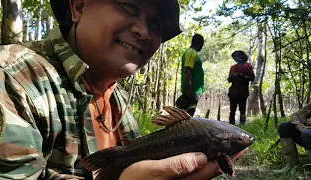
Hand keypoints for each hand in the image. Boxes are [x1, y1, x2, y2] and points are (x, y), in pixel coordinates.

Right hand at [119, 148, 248, 179]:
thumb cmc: (135, 178)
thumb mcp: (152, 171)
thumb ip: (176, 165)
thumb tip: (201, 158)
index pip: (214, 167)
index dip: (230, 156)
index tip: (243, 146)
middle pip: (213, 167)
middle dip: (227, 155)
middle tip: (241, 143)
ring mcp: (184, 179)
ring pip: (206, 167)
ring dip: (217, 155)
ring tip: (227, 145)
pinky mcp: (177, 176)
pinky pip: (196, 167)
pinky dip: (205, 157)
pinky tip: (205, 151)